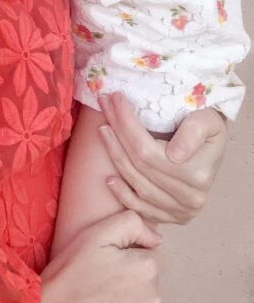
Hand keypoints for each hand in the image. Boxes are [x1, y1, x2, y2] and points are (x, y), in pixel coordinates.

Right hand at [41, 210, 161, 302]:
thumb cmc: (74, 270)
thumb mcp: (99, 233)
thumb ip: (132, 223)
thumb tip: (155, 237)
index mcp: (146, 267)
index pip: (151, 249)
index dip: (129, 248)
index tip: (109, 254)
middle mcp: (153, 292)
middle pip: (148, 269)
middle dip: (131, 265)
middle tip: (104, 267)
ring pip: (143, 286)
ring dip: (129, 283)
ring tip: (103, 283)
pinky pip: (137, 300)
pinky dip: (125, 297)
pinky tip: (107, 296)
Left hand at [98, 93, 227, 224]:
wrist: (214, 147)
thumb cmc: (209, 128)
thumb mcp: (209, 120)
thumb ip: (195, 130)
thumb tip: (174, 155)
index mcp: (198, 173)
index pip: (148, 149)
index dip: (127, 125)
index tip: (114, 100)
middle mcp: (190, 198)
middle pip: (140, 165)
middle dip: (117, 133)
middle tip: (104, 106)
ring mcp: (180, 212)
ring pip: (138, 185)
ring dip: (115, 157)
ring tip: (103, 131)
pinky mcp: (171, 218)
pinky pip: (141, 209)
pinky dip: (123, 195)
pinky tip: (109, 179)